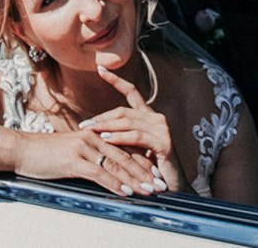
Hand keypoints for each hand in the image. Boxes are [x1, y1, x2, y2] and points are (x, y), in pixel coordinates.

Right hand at [7, 124, 166, 197]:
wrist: (23, 150)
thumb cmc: (45, 154)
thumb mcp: (71, 153)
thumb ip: (89, 158)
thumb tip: (105, 172)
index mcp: (93, 134)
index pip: (123, 148)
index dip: (141, 161)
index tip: (156, 174)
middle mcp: (92, 138)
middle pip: (125, 156)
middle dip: (145, 172)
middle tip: (161, 185)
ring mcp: (83, 148)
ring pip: (116, 166)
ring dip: (136, 180)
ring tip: (150, 190)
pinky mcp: (74, 161)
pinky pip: (100, 174)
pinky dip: (115, 184)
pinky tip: (126, 192)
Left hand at [77, 64, 190, 193]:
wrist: (174, 190)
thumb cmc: (151, 170)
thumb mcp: (134, 150)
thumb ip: (123, 136)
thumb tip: (98, 130)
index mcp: (149, 117)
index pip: (132, 92)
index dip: (116, 80)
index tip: (100, 68)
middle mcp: (156, 118)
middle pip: (124, 112)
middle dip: (101, 117)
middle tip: (83, 125)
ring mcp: (161, 129)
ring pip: (128, 122)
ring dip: (107, 126)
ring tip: (91, 131)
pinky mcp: (163, 142)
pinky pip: (136, 136)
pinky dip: (119, 137)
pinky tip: (106, 139)